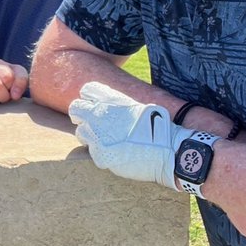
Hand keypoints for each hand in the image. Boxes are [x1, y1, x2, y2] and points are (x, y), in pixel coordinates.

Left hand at [67, 82, 194, 190]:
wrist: (169, 150)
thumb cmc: (158, 128)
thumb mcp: (137, 106)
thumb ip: (117, 104)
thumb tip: (103, 104)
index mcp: (111, 100)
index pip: (86, 91)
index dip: (89, 99)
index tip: (93, 106)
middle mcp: (100, 115)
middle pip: (75, 109)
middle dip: (82, 116)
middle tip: (94, 124)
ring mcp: (97, 135)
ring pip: (81, 132)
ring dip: (90, 136)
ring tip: (108, 141)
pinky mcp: (99, 154)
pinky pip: (92, 152)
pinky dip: (101, 153)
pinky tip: (115, 153)